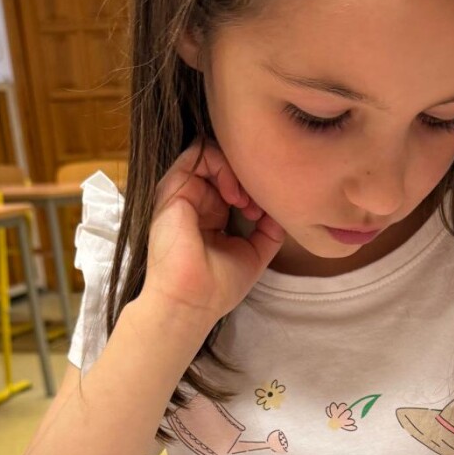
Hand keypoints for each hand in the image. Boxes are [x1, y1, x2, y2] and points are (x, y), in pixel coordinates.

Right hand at [140, 140, 284, 330]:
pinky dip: (223, 166)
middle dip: (248, 178)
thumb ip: (268, 230)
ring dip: (237, 171)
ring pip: (213, 155)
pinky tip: (235, 195)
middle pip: (225, 166)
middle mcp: (195, 200)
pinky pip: (198, 154)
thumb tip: (280, 209)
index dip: (253, 189)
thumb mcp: (254, 254)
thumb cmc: (218, 286)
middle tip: (258, 205)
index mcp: (209, 215)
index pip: (233, 183)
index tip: (263, 213)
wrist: (192, 301)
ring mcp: (183, 192)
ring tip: (246, 200)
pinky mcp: (173, 187)